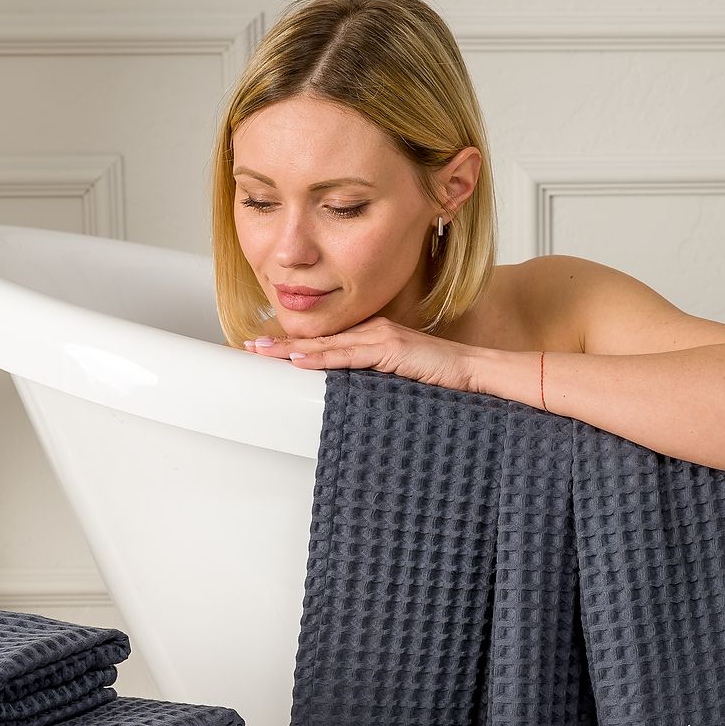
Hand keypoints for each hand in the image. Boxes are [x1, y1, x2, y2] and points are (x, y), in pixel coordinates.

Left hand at [242, 316, 478, 394]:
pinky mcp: (390, 350)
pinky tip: (298, 360)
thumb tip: (350, 394)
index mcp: (375, 337)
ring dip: (291, 349)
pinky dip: (320, 358)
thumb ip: (376, 379)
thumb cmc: (442, 379)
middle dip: (282, 343)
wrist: (474, 371)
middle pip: (320, 339)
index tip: (268, 348)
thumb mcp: (400, 378)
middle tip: (250, 346)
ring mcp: (380, 338)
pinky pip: (347, 356)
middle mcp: (373, 331)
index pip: (328, 341)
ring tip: (262, 352)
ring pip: (327, 344)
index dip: (296, 345)